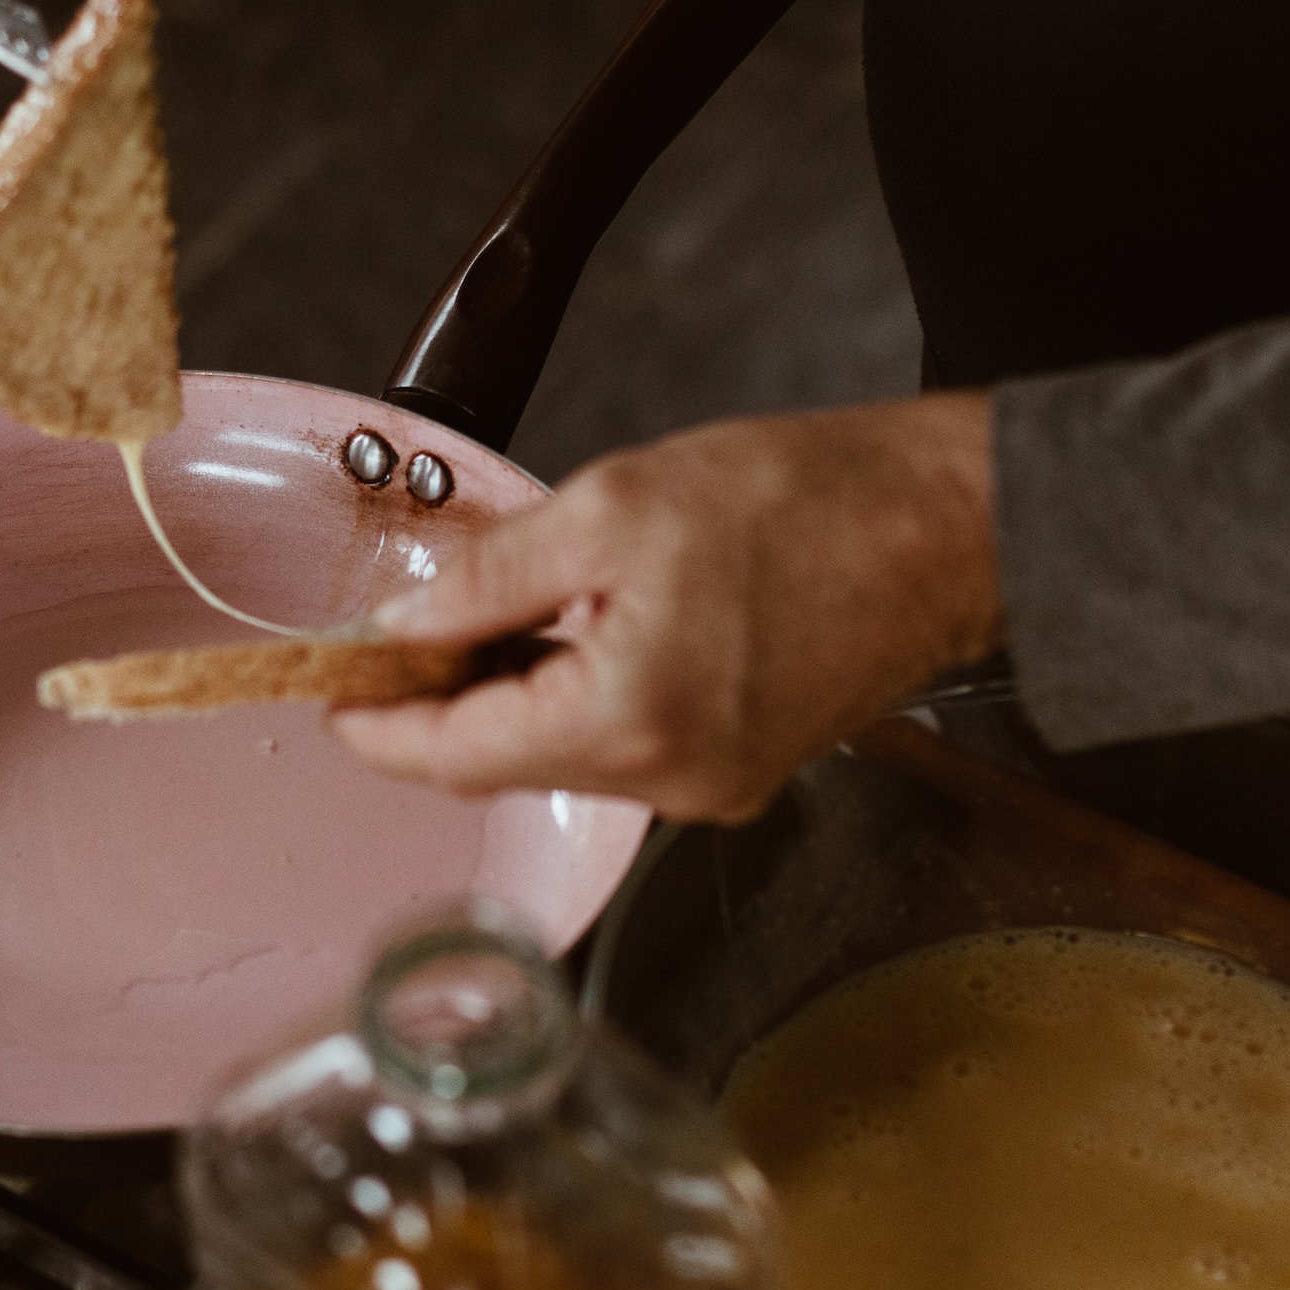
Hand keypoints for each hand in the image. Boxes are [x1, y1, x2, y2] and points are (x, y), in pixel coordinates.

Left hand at [328, 392, 1000, 822]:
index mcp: (627, 721)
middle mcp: (669, 782)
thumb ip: (491, 576)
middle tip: (400, 635)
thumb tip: (403, 621)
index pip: (455, 757)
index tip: (333, 695)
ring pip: (562, 759)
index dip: (377, 728)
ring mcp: (710, 786)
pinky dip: (577, 702)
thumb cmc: (811, 503)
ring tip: (494, 615)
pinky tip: (573, 636)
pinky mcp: (741, 771)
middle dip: (440, 707)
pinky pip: (623, 749)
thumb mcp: (614, 509)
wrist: (956, 528)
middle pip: (504, 765)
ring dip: (510, 700)